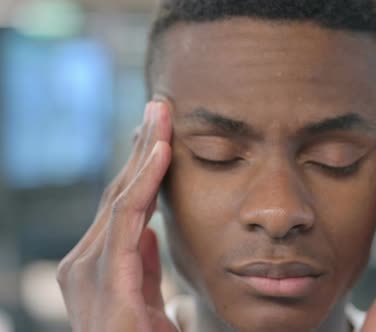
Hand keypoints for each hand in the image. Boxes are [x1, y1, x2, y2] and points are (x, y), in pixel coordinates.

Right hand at [57, 101, 174, 331]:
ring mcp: (89, 270)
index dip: (141, 164)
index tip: (159, 130)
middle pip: (119, 191)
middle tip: (159, 105)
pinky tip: (161, 152)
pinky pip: (127, 218)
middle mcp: (85, 262)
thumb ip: (143, 265)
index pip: (121, 202)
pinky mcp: (105, 280)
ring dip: (143, 150)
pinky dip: (144, 182)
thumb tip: (150, 231)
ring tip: (162, 114)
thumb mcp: (145, 298)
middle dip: (140, 145)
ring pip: (121, 195)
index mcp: (97, 264)